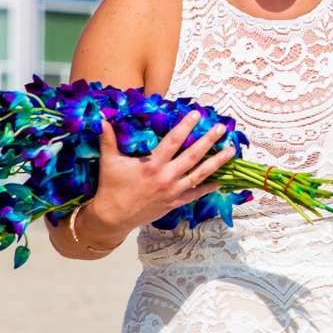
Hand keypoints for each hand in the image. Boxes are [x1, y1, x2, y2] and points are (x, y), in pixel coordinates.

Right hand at [77, 110, 237, 240]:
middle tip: (222, 128)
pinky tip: (222, 181)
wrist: (112, 218)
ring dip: (217, 162)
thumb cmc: (110, 187)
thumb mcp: (109, 161)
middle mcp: (166, 177)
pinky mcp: (174, 203)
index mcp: (152, 165)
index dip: (186, 127)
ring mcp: (172, 191)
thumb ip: (107, 138)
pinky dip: (209, 187)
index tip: (197, 115)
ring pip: (200, 174)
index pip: (173, 141)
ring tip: (232, 151)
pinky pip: (196, 194)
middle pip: (193, 156)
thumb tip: (101, 117)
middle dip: (209, 140)